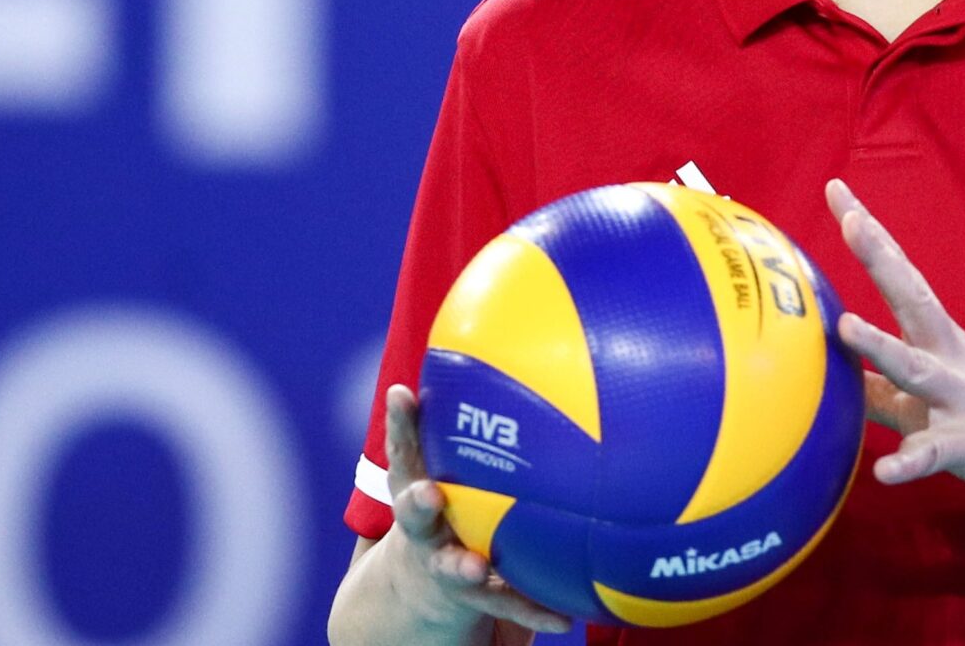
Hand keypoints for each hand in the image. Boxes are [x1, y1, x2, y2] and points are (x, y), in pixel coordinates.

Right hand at [378, 384, 572, 635]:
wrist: (418, 591)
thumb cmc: (446, 510)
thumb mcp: (443, 469)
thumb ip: (468, 425)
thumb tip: (517, 346)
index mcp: (415, 491)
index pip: (404, 451)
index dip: (401, 423)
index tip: (400, 394)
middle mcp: (424, 531)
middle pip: (413, 515)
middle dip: (417, 503)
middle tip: (427, 494)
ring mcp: (445, 567)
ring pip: (450, 568)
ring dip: (460, 567)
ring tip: (473, 568)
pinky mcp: (476, 601)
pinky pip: (507, 605)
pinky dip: (533, 611)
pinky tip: (564, 617)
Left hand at [825, 178, 964, 531]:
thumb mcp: (928, 407)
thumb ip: (881, 391)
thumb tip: (830, 374)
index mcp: (941, 343)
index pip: (900, 278)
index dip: (871, 237)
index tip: (839, 190)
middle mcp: (954, 360)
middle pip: (913, 298)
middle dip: (880, 257)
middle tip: (851, 217)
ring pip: (919, 370)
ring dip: (882, 347)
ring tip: (845, 328)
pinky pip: (938, 454)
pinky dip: (911, 462)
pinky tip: (885, 472)